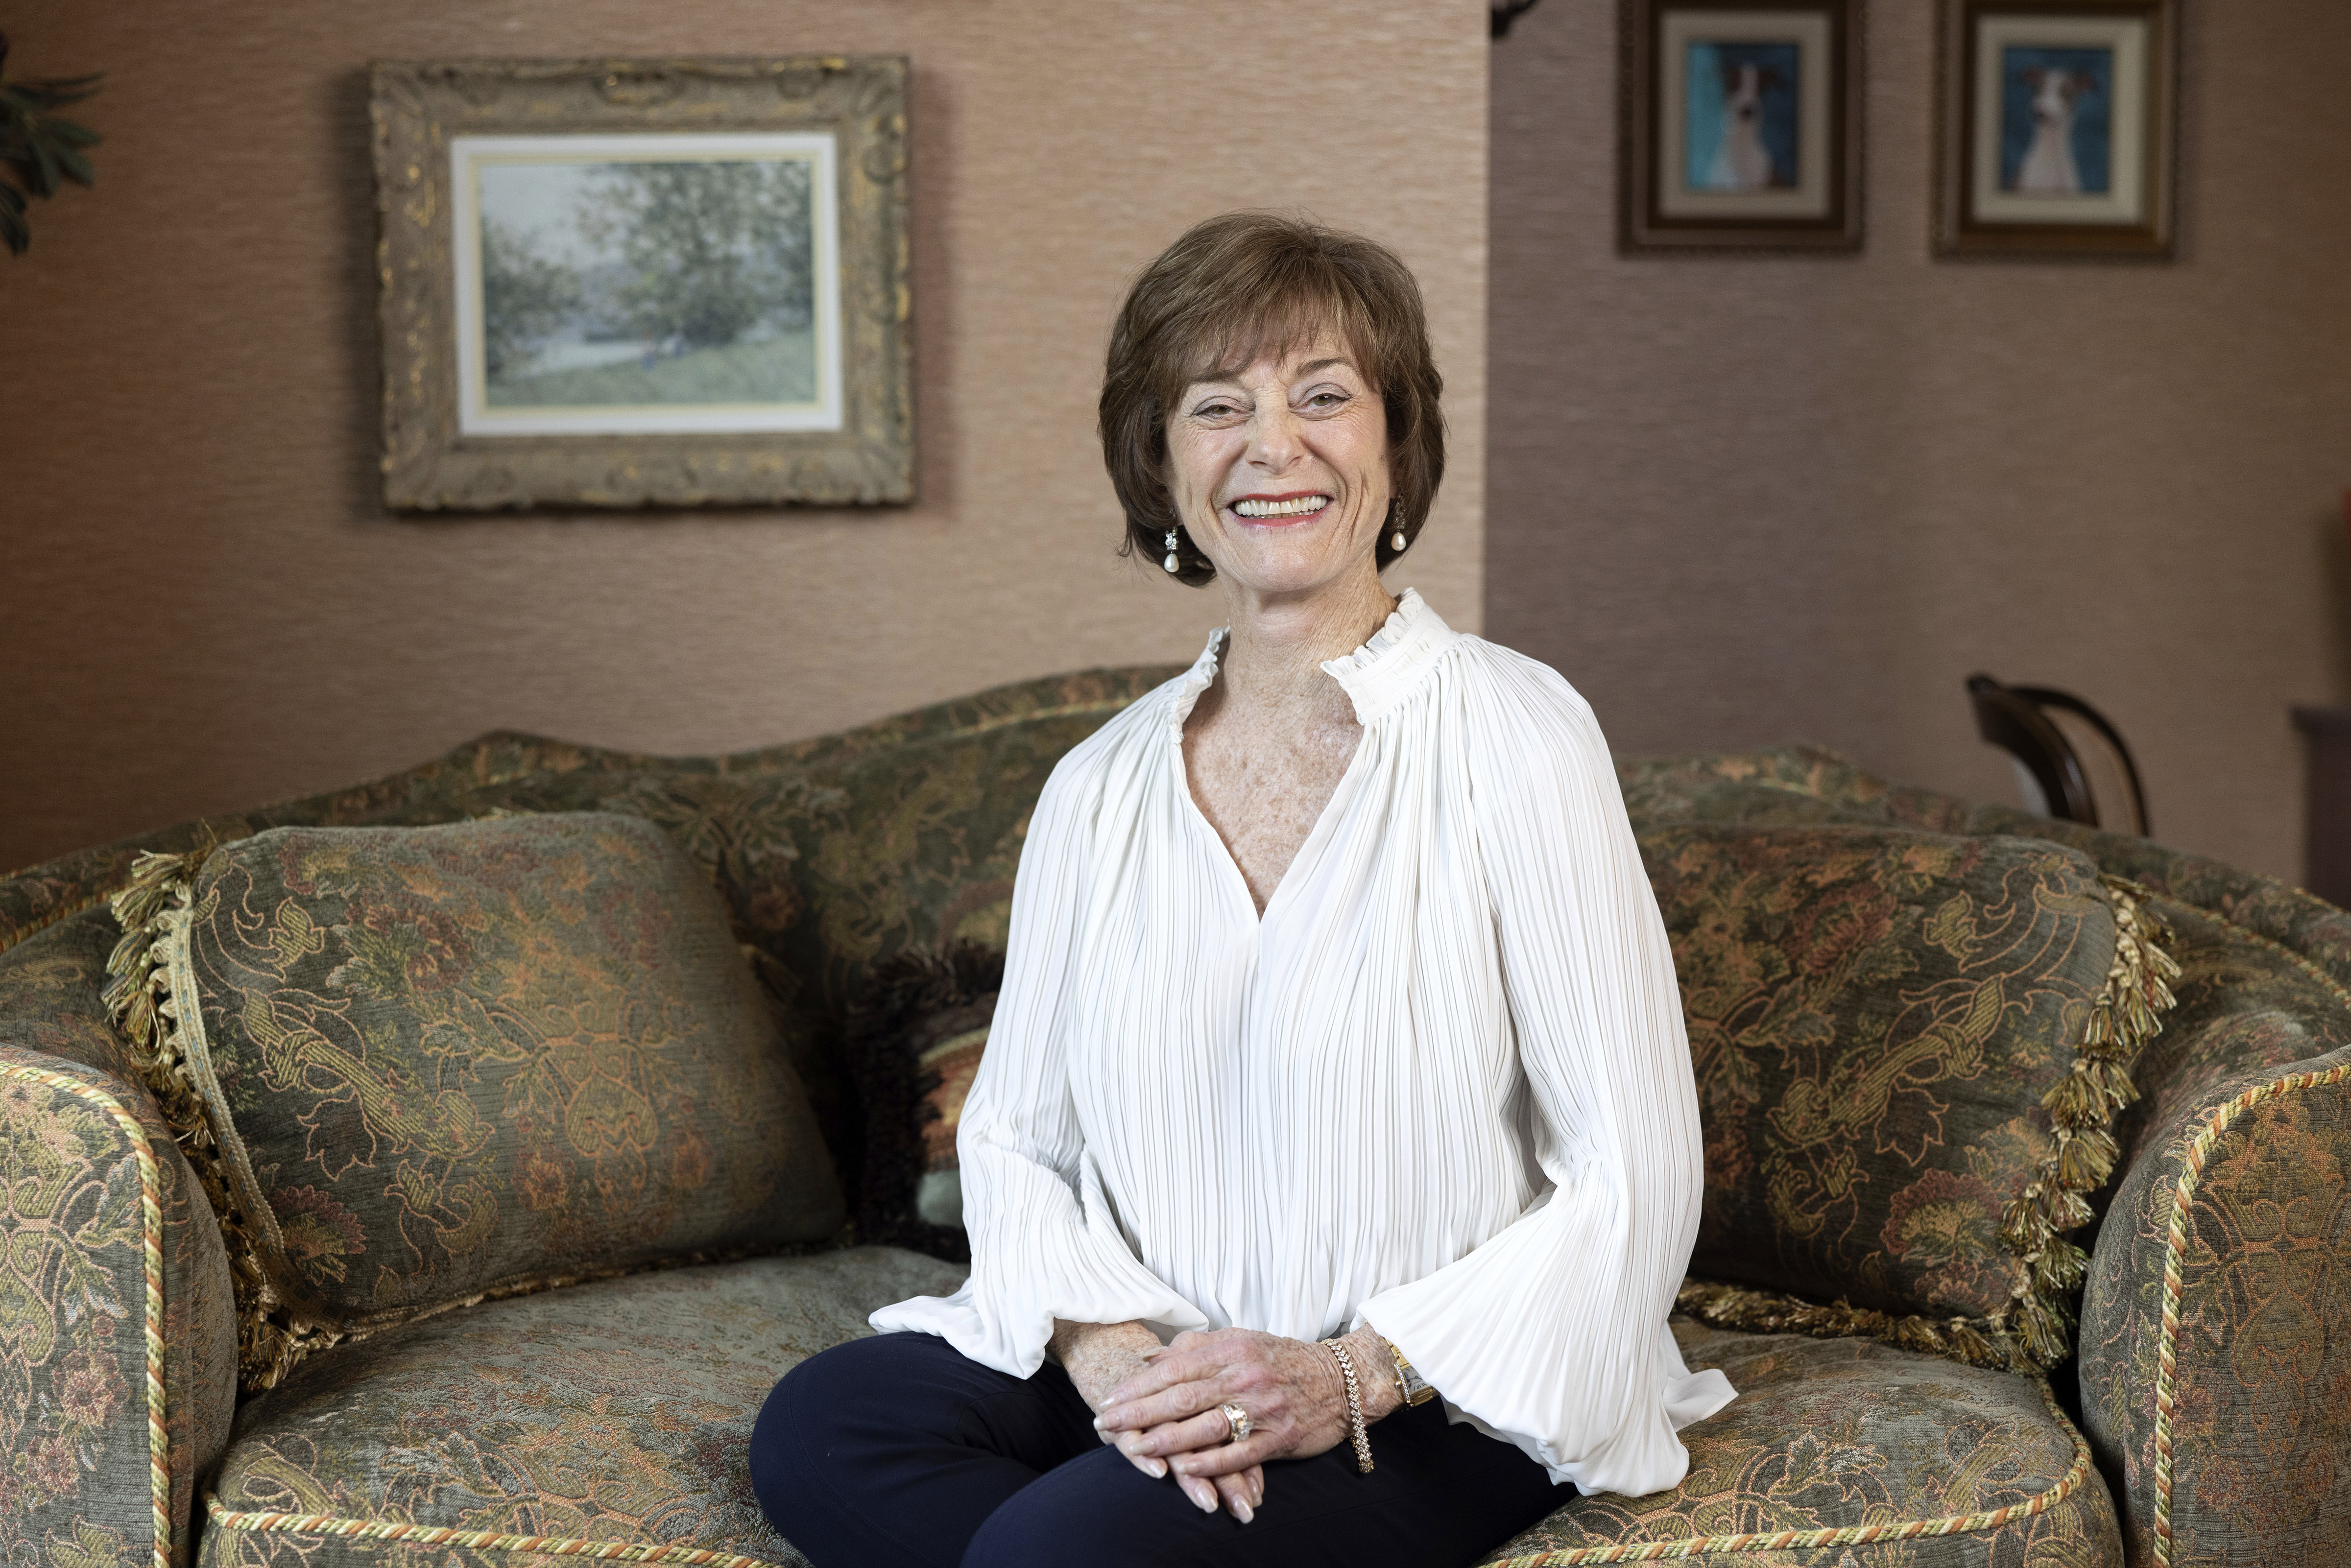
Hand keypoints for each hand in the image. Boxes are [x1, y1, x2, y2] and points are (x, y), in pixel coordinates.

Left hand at [1052, 1320, 1263, 1518]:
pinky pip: (1239, 1452)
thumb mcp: (1239, 1341)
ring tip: (1134, 1448)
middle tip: (1105, 1426)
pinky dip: (1209, 1462)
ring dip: (1165, 1440)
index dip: (1137, 1387)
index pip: (1173, 1368)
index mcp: (1230, 1349)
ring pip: (1205, 1426)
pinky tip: (1182, 1468)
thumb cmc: (1281, 1359)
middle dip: (1138, 1413)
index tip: (1108, 1401)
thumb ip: (1195, 1347)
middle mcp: (1244, 1375)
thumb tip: (1149, 1358)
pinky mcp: (1280, 1436)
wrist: (1341, 1379)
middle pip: (1181, 1397)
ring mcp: (1263, 1407)